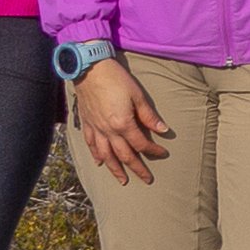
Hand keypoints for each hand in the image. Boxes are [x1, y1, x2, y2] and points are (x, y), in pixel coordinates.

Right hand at [74, 57, 169, 181]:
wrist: (89, 68)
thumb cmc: (115, 79)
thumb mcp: (137, 95)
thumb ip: (149, 115)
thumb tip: (163, 130)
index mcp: (122, 124)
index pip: (141, 144)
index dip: (154, 150)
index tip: (163, 153)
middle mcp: (108, 131)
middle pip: (124, 155)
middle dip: (137, 169)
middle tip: (147, 179)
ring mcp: (95, 129)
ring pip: (106, 155)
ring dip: (115, 169)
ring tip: (123, 180)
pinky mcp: (86, 123)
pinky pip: (91, 144)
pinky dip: (96, 155)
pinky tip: (99, 162)